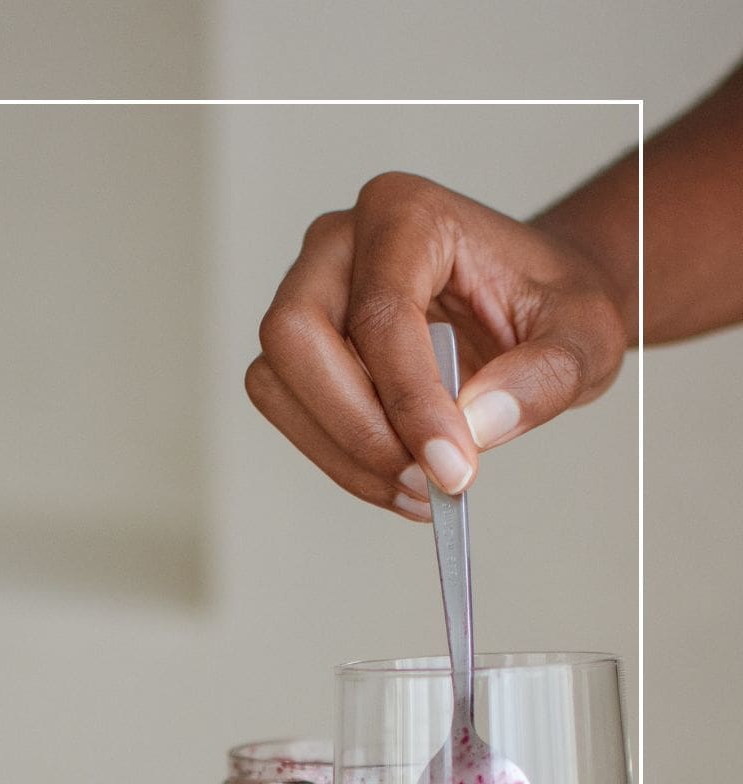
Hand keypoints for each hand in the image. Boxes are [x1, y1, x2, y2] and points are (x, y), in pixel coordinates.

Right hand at [245, 172, 627, 519]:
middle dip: (357, 426)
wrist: (533, 308)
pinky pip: (289, 410)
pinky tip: (399, 479)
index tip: (453, 468)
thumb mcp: (585, 338)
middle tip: (425, 479)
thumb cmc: (550, 305)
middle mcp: (340, 243)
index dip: (411, 401)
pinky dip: (338, 458)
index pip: (381, 313)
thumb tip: (477, 426)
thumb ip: (544, 379)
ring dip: (343, 452)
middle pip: (296, 336)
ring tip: (420, 488)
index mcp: (407, 214)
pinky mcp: (302, 348)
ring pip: (278, 380)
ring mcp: (310, 292)